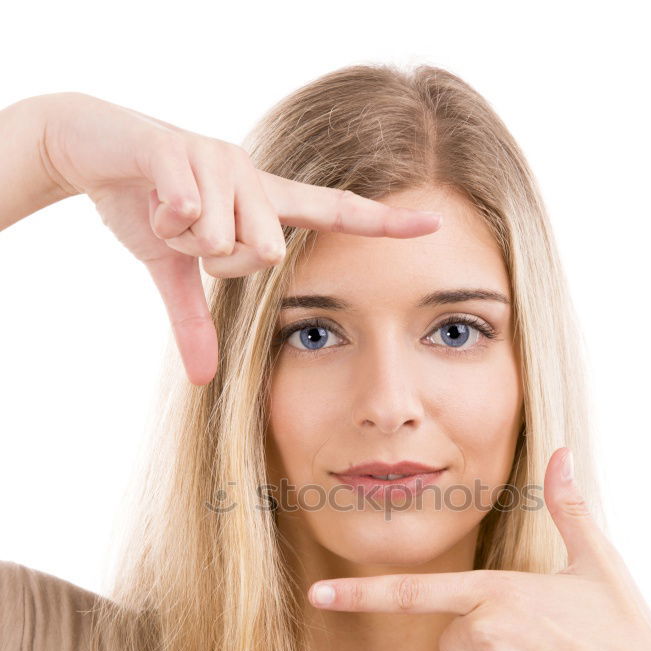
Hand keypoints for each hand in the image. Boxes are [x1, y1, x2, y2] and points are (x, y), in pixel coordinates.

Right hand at [40, 92, 441, 384]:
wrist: (90, 148)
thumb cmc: (145, 205)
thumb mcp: (175, 271)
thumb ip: (196, 321)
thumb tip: (204, 379)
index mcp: (264, 200)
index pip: (336, 209)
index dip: (384, 221)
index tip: (435, 226)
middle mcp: (254, 175)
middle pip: (265, 252)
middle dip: (219, 263)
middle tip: (189, 240)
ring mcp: (221, 158)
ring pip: (223, 237)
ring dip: (184, 242)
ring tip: (166, 214)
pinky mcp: (180, 149)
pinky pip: (186, 211)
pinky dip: (161, 220)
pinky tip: (150, 199)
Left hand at [307, 447, 650, 650]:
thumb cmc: (624, 629)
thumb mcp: (597, 561)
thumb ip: (568, 508)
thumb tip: (562, 454)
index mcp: (499, 588)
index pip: (414, 592)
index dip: (360, 595)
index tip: (317, 595)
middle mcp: (487, 626)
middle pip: (449, 643)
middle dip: (481, 649)